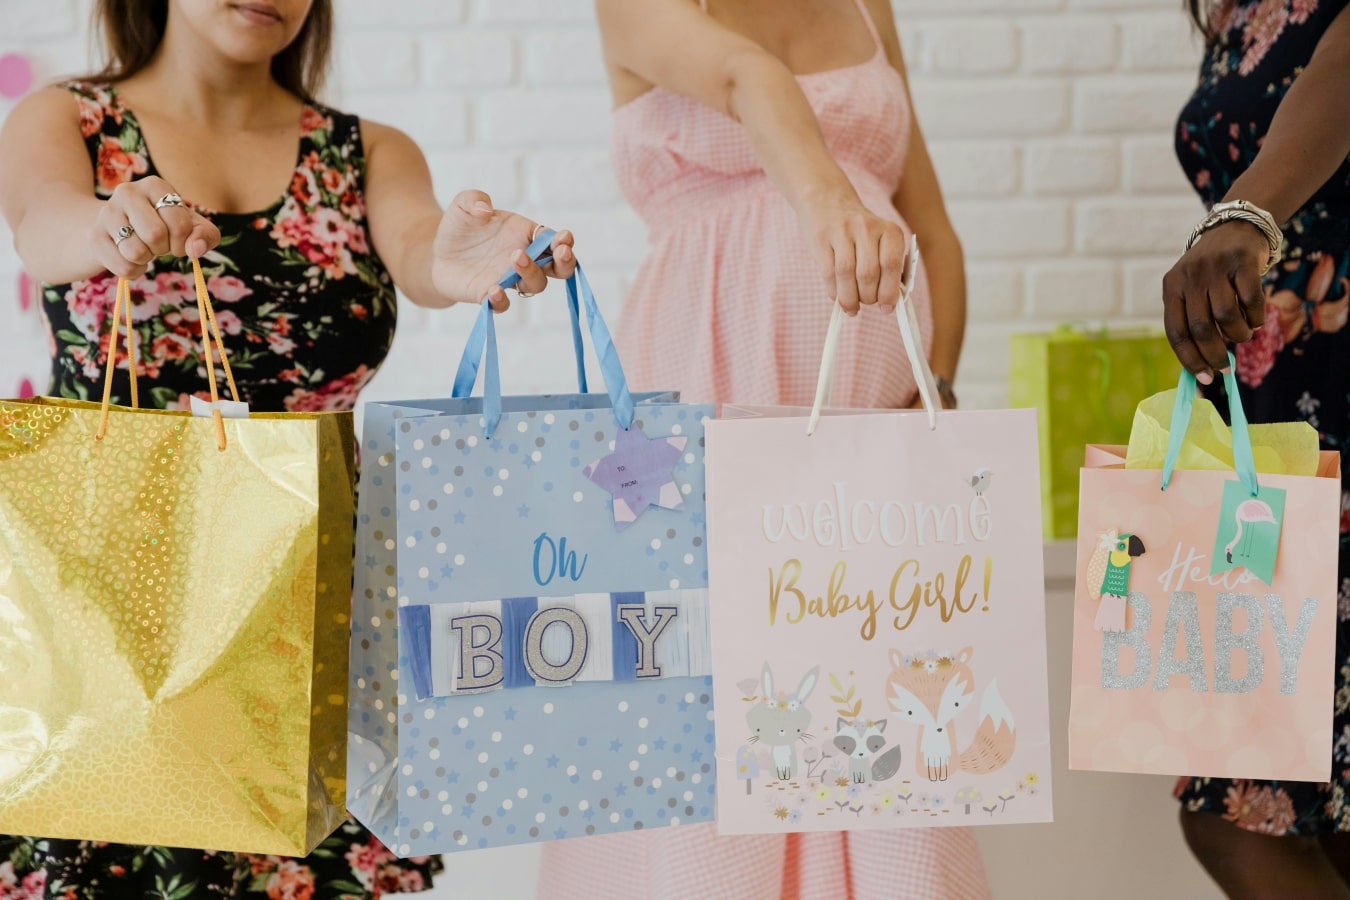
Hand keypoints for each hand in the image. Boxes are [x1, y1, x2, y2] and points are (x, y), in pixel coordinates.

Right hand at [93, 176, 220, 277]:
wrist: (119, 229)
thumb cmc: (164, 226)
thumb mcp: (192, 227)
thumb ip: (205, 235)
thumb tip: (195, 249)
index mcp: (155, 185)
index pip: (180, 223)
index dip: (184, 241)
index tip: (177, 240)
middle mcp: (127, 192)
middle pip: (155, 235)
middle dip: (164, 249)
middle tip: (159, 245)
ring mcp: (106, 213)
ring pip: (136, 252)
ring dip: (146, 260)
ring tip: (143, 248)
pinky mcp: (94, 236)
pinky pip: (123, 267)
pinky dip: (133, 271)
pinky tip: (130, 258)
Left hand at [431, 190, 576, 310]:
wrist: (438, 252)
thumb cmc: (460, 226)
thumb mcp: (464, 204)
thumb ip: (474, 199)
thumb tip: (485, 210)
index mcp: (526, 235)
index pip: (553, 240)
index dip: (563, 240)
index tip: (564, 238)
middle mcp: (524, 259)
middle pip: (557, 268)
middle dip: (565, 262)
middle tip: (562, 252)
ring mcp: (509, 279)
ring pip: (535, 284)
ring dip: (532, 273)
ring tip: (516, 258)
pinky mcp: (489, 295)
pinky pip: (502, 304)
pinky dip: (501, 300)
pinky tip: (494, 290)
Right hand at [799, 197, 908, 315]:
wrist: (826, 201)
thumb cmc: (858, 231)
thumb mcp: (879, 241)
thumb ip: (885, 267)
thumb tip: (887, 302)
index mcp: (888, 230)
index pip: (891, 265)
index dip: (889, 292)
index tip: (886, 308)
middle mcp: (866, 228)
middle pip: (868, 273)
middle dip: (868, 297)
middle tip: (866, 302)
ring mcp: (841, 232)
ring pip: (847, 274)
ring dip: (849, 298)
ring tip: (851, 306)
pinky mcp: (821, 239)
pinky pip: (828, 273)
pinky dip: (834, 291)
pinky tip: (837, 296)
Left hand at [1162, 220, 1269, 383]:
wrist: (1235, 227)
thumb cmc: (1212, 271)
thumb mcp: (1192, 290)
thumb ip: (1194, 320)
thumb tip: (1203, 366)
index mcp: (1171, 287)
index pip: (1175, 331)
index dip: (1189, 359)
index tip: (1204, 378)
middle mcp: (1189, 276)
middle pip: (1201, 328)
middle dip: (1214, 354)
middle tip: (1226, 367)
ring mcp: (1215, 267)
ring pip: (1226, 316)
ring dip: (1238, 335)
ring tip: (1243, 336)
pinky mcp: (1242, 260)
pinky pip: (1251, 300)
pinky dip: (1256, 317)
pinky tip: (1256, 320)